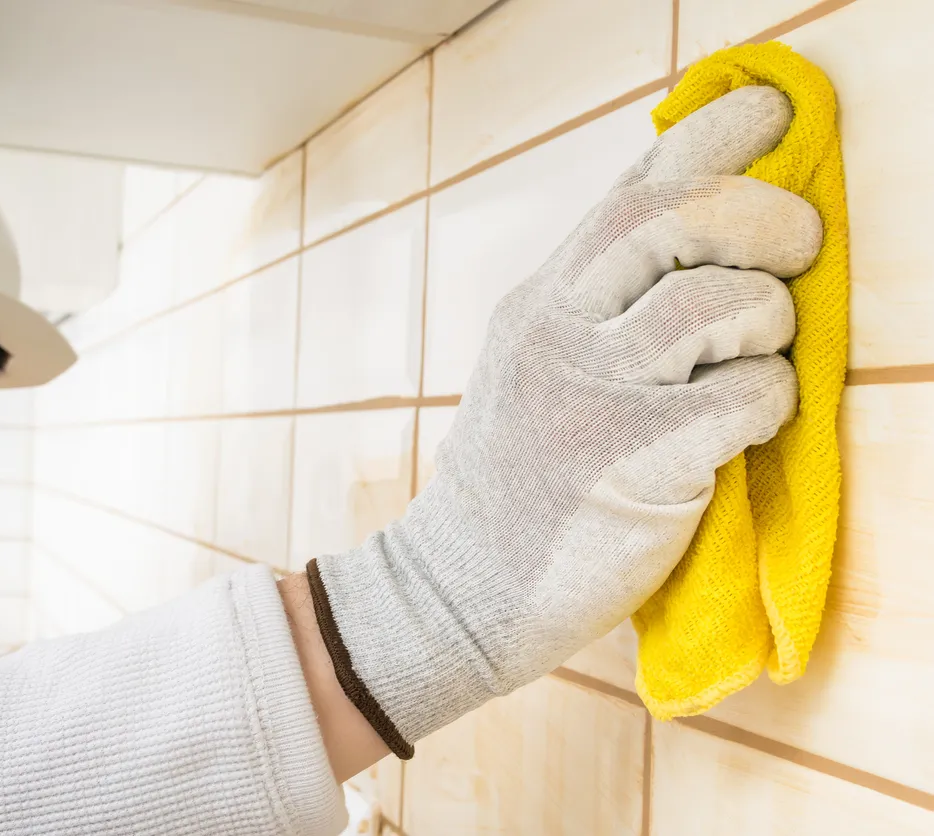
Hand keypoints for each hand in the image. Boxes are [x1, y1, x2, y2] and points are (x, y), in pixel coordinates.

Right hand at [307, 86, 822, 755]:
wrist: (457, 588)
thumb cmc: (517, 482)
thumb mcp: (536, 366)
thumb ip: (601, 303)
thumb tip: (700, 228)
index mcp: (542, 301)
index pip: (630, 185)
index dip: (714, 134)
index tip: (771, 115)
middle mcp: (557, 331)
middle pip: (667, 215)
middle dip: (761, 214)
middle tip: (798, 245)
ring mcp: (588, 396)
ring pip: (713, 303)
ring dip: (768, 318)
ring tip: (758, 352)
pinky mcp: (628, 464)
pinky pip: (742, 397)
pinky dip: (769, 399)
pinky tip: (745, 424)